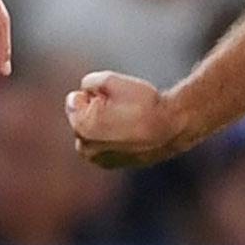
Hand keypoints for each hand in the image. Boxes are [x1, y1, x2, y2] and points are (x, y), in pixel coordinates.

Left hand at [66, 71, 186, 168]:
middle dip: (93, 110)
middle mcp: (85, 147)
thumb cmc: (142, 103)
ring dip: (101, 124)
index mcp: (81, 126)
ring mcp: (98, 159)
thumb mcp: (111, 79)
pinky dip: (110, 138)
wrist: (170, 127)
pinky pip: (102, 145)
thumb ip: (88, 83)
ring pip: (91, 133)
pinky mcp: (110, 165)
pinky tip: (129, 132)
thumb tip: (83, 92)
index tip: (113, 96)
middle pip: (81, 118)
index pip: (74, 101)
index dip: (93, 94)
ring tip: (127, 119)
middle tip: (121, 107)